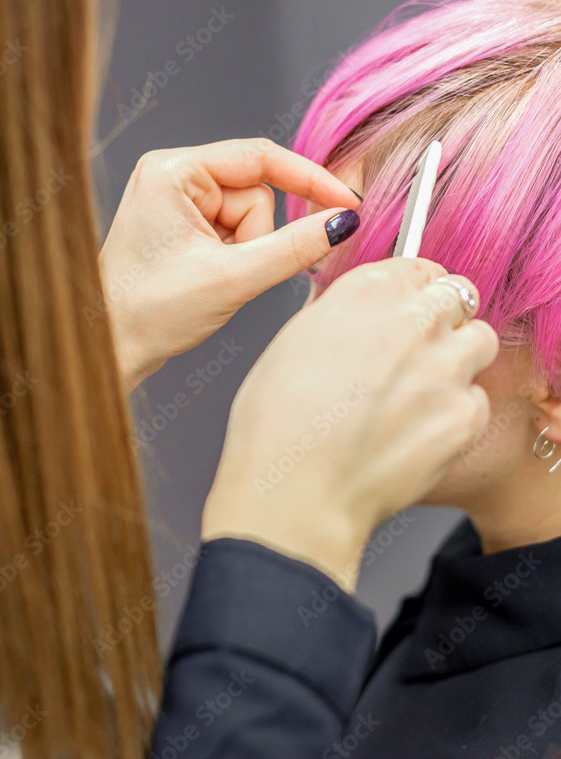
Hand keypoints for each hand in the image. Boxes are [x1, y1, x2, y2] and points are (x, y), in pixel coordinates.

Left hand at [100, 139, 359, 389]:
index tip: (348, 203)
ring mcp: (177, 201)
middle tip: (231, 273)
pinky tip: (209, 279)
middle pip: (257, 194)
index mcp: (172, 171)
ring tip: (214, 280)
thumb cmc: (149, 312)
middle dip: (256, 238)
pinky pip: (236, 233)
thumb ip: (293, 248)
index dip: (309, 180)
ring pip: (251, 217)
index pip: (260, 158)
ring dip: (246, 253)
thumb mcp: (231, 279)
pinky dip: (236, 259)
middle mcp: (172, 176)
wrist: (110, 349)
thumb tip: (341, 222)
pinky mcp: (183, 225)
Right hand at [202, 259, 498, 587]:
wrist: (295, 491)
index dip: (417, 288)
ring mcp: (444, 366)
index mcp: (366, 291)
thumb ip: (338, 313)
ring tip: (424, 391)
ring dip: (459, 358)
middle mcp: (412, 319)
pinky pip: (477, 399)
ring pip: (480, 341)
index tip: (414, 304)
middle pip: (458, 296)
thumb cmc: (278, 425)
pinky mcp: (464, 414)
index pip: (420, 267)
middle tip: (421, 348)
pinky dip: (456, 412)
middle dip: (443, 317)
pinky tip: (419, 431)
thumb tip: (354, 308)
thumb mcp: (292, 342)